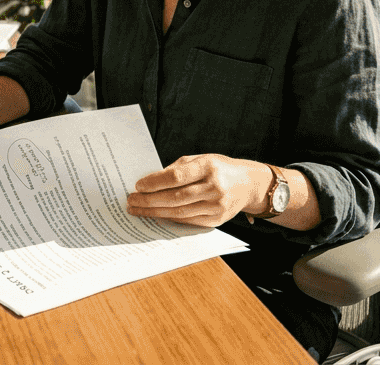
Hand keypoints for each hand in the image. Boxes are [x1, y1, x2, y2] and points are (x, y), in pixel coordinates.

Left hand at [126, 154, 262, 227]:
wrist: (247, 184)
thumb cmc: (219, 168)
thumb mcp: (200, 159)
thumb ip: (177, 168)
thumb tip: (151, 181)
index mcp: (209, 167)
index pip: (177, 177)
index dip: (155, 182)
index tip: (138, 186)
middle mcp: (214, 187)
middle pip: (176, 197)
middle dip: (150, 200)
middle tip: (131, 201)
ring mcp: (217, 206)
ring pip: (180, 212)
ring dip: (155, 212)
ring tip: (138, 209)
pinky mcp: (217, 219)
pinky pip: (188, 221)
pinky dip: (169, 218)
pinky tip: (156, 215)